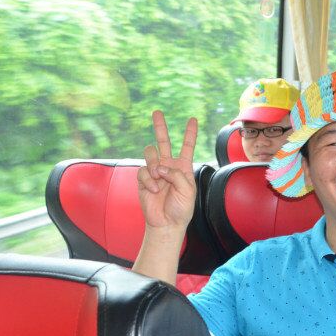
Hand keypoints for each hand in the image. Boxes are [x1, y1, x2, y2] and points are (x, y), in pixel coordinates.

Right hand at [137, 111, 197, 229]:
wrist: (166, 223)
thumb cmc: (180, 208)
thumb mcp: (188, 190)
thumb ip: (177, 175)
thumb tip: (160, 167)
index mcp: (183, 167)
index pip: (186, 146)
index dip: (190, 133)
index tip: (192, 119)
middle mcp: (168, 166)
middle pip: (163, 141)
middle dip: (160, 126)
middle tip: (157, 112)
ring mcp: (155, 171)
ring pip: (150, 153)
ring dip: (154, 163)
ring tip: (158, 177)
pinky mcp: (143, 179)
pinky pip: (143, 171)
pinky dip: (149, 180)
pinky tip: (154, 189)